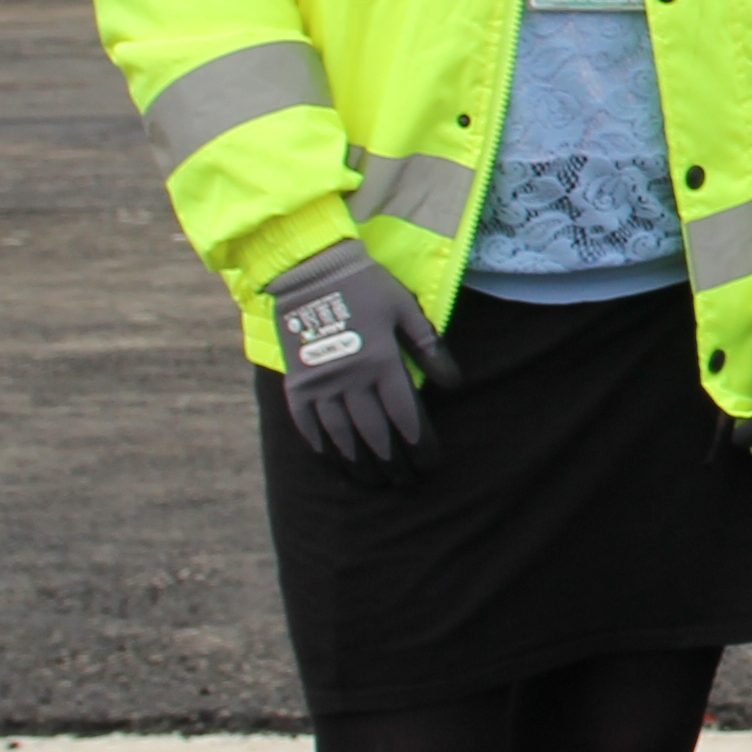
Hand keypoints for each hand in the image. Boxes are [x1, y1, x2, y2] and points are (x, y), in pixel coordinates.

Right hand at [269, 242, 446, 485]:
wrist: (311, 269)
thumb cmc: (367, 286)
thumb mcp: (405, 310)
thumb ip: (430, 348)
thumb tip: (455, 385)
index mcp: (382, 362)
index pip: (406, 416)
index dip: (420, 444)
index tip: (429, 462)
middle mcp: (351, 380)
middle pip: (376, 434)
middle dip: (393, 462)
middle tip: (405, 482)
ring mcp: (320, 384)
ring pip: (342, 436)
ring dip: (360, 463)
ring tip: (373, 482)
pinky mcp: (296, 383)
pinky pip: (307, 424)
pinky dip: (321, 447)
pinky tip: (333, 462)